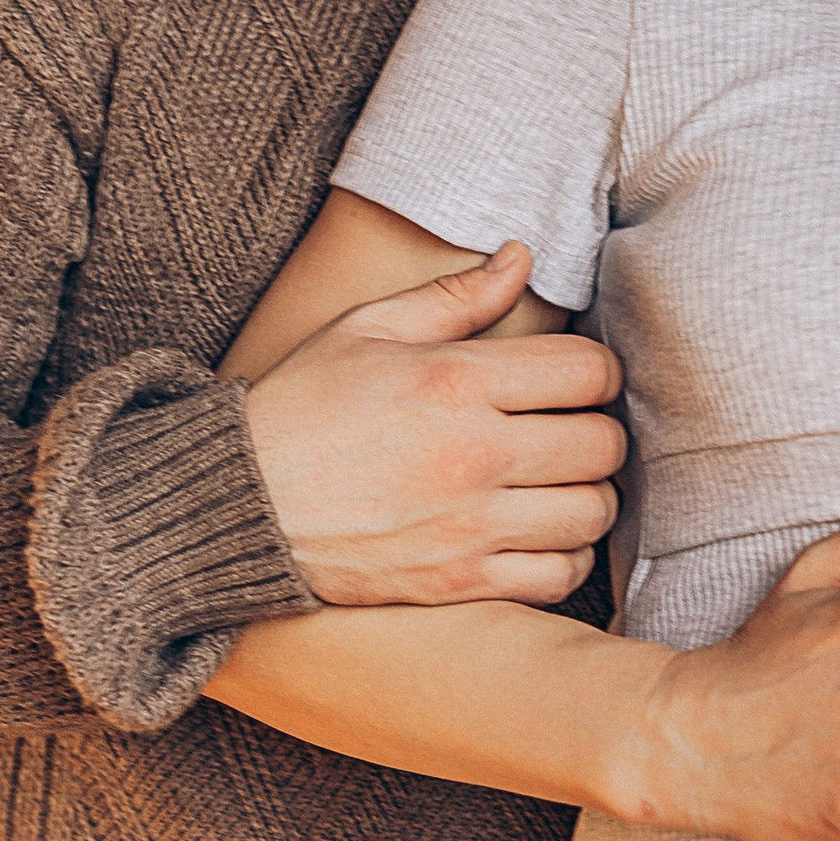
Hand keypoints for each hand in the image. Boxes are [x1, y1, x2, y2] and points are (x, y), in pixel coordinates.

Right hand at [244, 244, 626, 607]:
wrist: (236, 505)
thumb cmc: (300, 408)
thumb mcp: (367, 330)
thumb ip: (454, 297)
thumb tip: (521, 258)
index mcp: (456, 380)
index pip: (589, 371)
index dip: (595, 370)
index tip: (572, 379)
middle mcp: (474, 454)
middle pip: (603, 445)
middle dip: (596, 431)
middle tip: (567, 429)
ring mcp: (469, 525)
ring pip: (591, 514)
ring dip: (585, 495)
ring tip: (554, 482)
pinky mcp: (458, 582)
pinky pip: (558, 577)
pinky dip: (562, 557)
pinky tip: (537, 534)